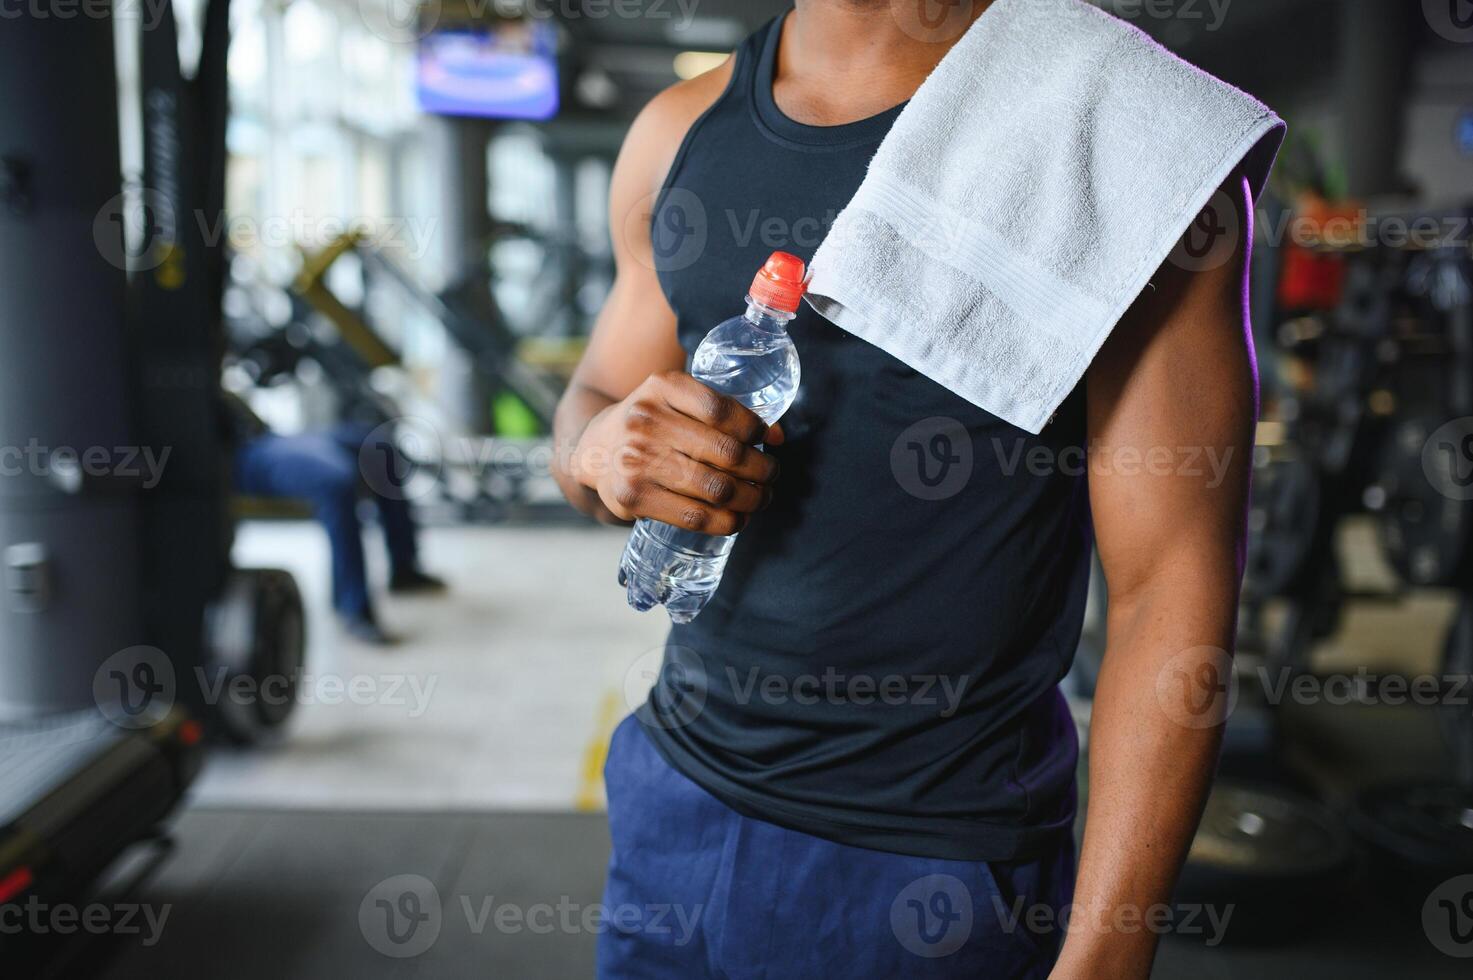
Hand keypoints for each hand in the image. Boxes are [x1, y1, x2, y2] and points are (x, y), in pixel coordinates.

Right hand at [577, 371, 783, 534]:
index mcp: (662, 386)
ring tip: (761, 498)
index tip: (767, 440)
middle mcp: (646, 420)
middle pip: (727, 452)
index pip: (722, 410)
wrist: (593, 449)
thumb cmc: (650, 424)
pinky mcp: (633, 497)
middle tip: (771, 476)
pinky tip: (738, 518)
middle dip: (762, 470)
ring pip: (716, 488)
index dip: (755, 429)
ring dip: (751, 498)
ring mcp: (637, 460)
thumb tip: (776, 436)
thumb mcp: (675, 401)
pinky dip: (727, 521)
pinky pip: (695, 516)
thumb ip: (722, 412)